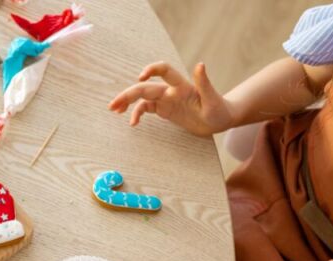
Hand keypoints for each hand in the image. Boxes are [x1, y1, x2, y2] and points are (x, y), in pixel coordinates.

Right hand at [109, 62, 234, 135]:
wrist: (219, 119)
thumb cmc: (218, 109)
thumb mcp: (213, 99)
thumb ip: (204, 82)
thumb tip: (200, 65)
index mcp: (181, 85)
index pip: (164, 71)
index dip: (151, 70)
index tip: (140, 79)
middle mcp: (171, 90)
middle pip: (145, 88)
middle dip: (129, 94)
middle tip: (114, 105)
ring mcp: (166, 100)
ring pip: (142, 98)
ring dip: (127, 102)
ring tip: (114, 110)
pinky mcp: (164, 110)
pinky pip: (146, 109)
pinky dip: (137, 114)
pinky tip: (133, 123)